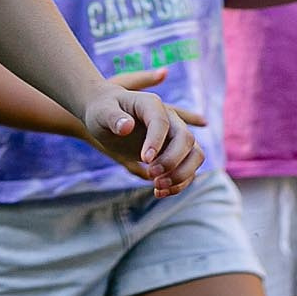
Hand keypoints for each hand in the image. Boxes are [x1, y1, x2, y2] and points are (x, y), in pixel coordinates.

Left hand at [81, 85, 205, 196]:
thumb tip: (127, 127)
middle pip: (186, 139)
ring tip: (157, 187)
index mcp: (151, 104)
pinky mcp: (174, 152)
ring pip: (195, 155)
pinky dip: (179, 183)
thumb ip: (112, 117)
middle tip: (151, 176)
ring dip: (182, 175)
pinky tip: (158, 192)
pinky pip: (188, 169)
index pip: (162, 122)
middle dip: (172, 161)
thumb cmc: (101, 110)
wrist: (105, 115)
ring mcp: (175, 135)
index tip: (144, 160)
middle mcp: (169, 118)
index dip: (156, 142)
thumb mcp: (101, 112)